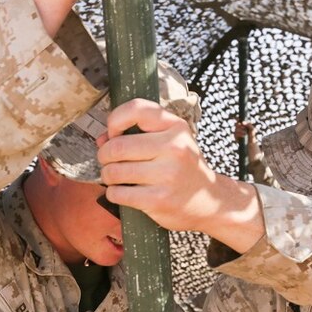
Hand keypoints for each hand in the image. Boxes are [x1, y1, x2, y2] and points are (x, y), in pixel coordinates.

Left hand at [99, 99, 265, 252]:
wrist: (209, 202)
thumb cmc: (182, 168)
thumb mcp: (170, 141)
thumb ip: (136, 134)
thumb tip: (101, 140)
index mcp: (176, 127)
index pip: (136, 109)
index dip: (115, 121)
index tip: (114, 133)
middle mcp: (174, 147)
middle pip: (117, 146)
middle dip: (104, 155)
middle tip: (108, 160)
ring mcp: (167, 175)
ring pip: (114, 171)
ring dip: (107, 175)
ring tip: (116, 177)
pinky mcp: (158, 200)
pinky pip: (118, 193)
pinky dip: (113, 193)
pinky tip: (123, 192)